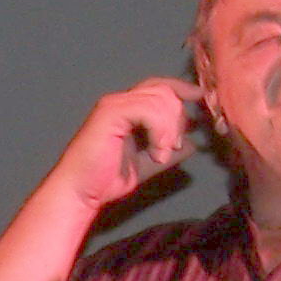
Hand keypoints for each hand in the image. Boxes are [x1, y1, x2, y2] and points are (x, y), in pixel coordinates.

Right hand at [49, 78, 206, 210]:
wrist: (80, 192)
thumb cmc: (104, 180)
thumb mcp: (146, 165)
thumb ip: (167, 152)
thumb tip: (191, 144)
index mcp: (127, 109)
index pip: (160, 87)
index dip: (181, 90)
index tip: (200, 99)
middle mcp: (120, 101)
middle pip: (164, 90)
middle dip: (178, 117)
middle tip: (174, 147)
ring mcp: (114, 104)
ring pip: (160, 98)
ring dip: (169, 128)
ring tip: (162, 153)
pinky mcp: (110, 112)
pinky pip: (148, 109)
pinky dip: (159, 130)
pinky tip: (156, 150)